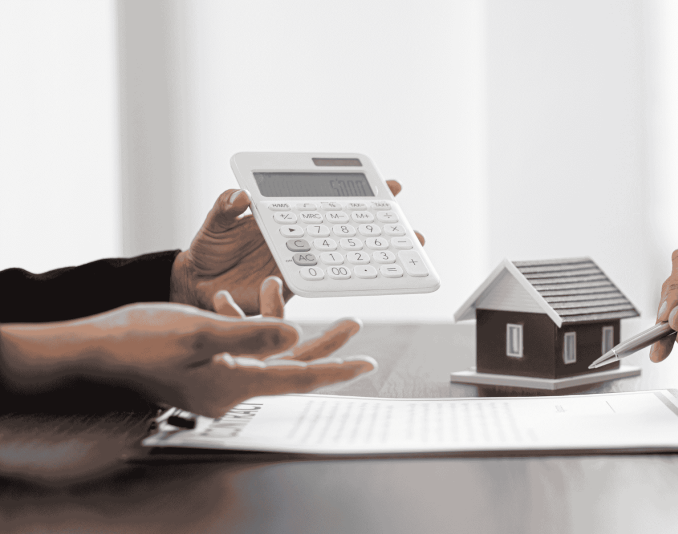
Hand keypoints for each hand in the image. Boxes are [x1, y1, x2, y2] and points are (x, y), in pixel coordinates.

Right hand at [0, 298, 375, 417]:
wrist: (92, 348)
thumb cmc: (138, 339)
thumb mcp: (200, 330)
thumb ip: (253, 332)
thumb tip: (297, 334)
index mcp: (234, 385)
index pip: (300, 378)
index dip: (336, 368)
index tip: (366, 362)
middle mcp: (230, 389)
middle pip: (291, 367)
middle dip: (323, 344)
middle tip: (353, 323)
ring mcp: (216, 382)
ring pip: (266, 354)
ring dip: (276, 322)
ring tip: (279, 288)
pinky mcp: (203, 370)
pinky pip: (238, 350)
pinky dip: (242, 324)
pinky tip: (228, 299)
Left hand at [171, 180, 424, 313]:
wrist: (196, 288)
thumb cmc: (207, 252)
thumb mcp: (214, 224)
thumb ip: (225, 208)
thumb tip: (240, 196)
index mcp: (286, 217)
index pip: (327, 200)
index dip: (359, 192)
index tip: (389, 185)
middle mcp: (299, 240)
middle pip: (348, 229)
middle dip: (383, 227)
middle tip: (410, 226)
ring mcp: (299, 264)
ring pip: (344, 258)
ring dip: (375, 257)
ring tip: (404, 253)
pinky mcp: (291, 290)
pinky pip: (322, 283)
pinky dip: (344, 281)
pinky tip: (368, 279)